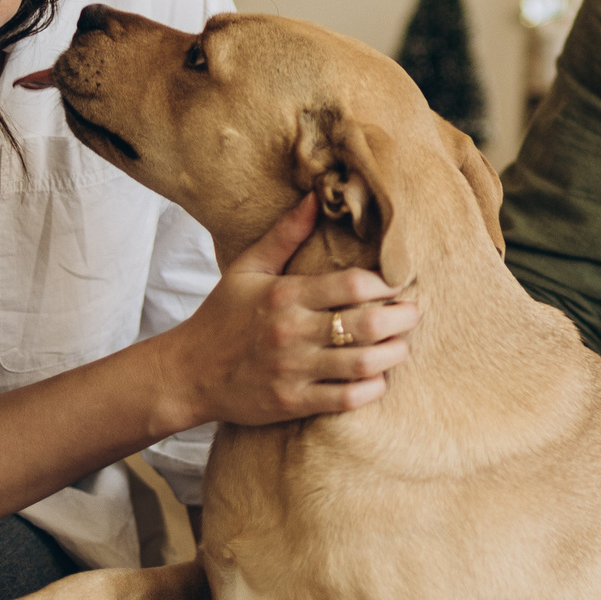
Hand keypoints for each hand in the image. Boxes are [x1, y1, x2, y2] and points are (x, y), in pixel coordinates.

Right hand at [163, 196, 417, 428]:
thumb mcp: (247, 268)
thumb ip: (285, 235)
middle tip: (413, 313)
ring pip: (363, 363)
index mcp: (285, 295)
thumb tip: (315, 196)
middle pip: (367, 325)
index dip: (387, 283)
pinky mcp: (293, 402)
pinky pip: (347, 399)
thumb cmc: (221, 316)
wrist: (187, 373)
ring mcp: (293, 370)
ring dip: (394, 354)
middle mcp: (292, 332)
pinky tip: (378, 377)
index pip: (353, 285)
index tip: (399, 283)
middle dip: (402, 319)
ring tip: (402, 344)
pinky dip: (372, 388)